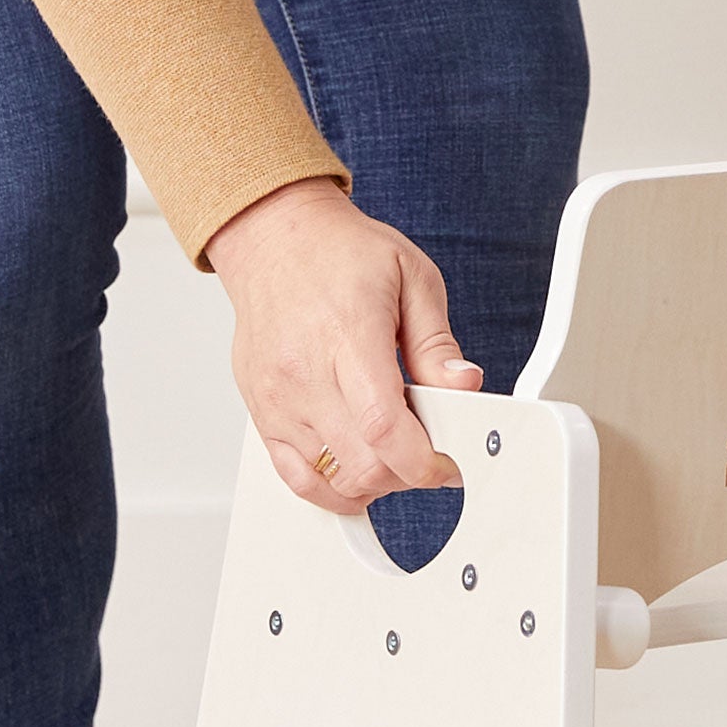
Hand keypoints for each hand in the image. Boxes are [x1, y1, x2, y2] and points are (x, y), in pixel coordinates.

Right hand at [206, 178, 478, 517]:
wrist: (274, 238)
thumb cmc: (339, 253)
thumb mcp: (411, 277)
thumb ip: (437, 342)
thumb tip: (464, 387)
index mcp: (348, 335)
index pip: (385, 426)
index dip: (424, 462)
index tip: (447, 465)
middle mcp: (305, 372)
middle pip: (362, 464)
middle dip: (407, 475)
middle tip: (427, 455)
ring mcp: (278, 397)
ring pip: (330, 478)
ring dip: (373, 482)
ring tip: (392, 456)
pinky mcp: (262, 411)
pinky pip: (294, 476)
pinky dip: (331, 489)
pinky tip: (355, 476)